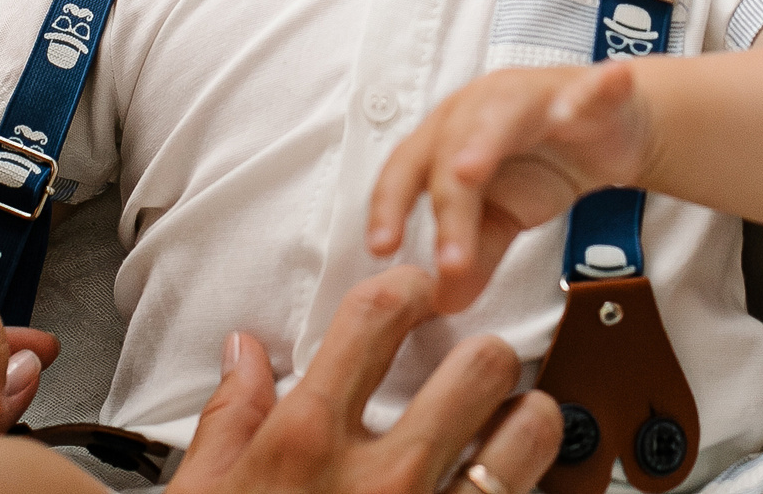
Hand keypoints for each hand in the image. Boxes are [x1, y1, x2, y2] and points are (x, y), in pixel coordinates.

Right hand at [173, 267, 561, 493]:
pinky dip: (515, 489)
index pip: (376, 317)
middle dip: (481, 356)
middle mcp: (382, 478)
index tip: (416, 294)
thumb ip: (231, 418)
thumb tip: (245, 354)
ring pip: (531, 433)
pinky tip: (492, 490)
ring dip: (523, 425)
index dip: (407, 289)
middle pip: (482, 363)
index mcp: (306, 444)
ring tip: (502, 433)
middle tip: (469, 372)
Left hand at [366, 63, 654, 312]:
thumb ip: (475, 254)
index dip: (390, 204)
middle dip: (447, 204)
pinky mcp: (587, 94)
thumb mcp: (505, 216)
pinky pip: (592, 92)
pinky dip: (598, 89)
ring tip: (468, 171)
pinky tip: (609, 85)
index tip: (382, 249)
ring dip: (485, 141)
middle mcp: (483, 107)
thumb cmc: (544, 164)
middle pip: (452, 150)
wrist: (609, 134)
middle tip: (450, 257)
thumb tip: (444, 302)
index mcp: (451, 134)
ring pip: (503, 114)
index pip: (408, 168)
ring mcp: (535, 96)